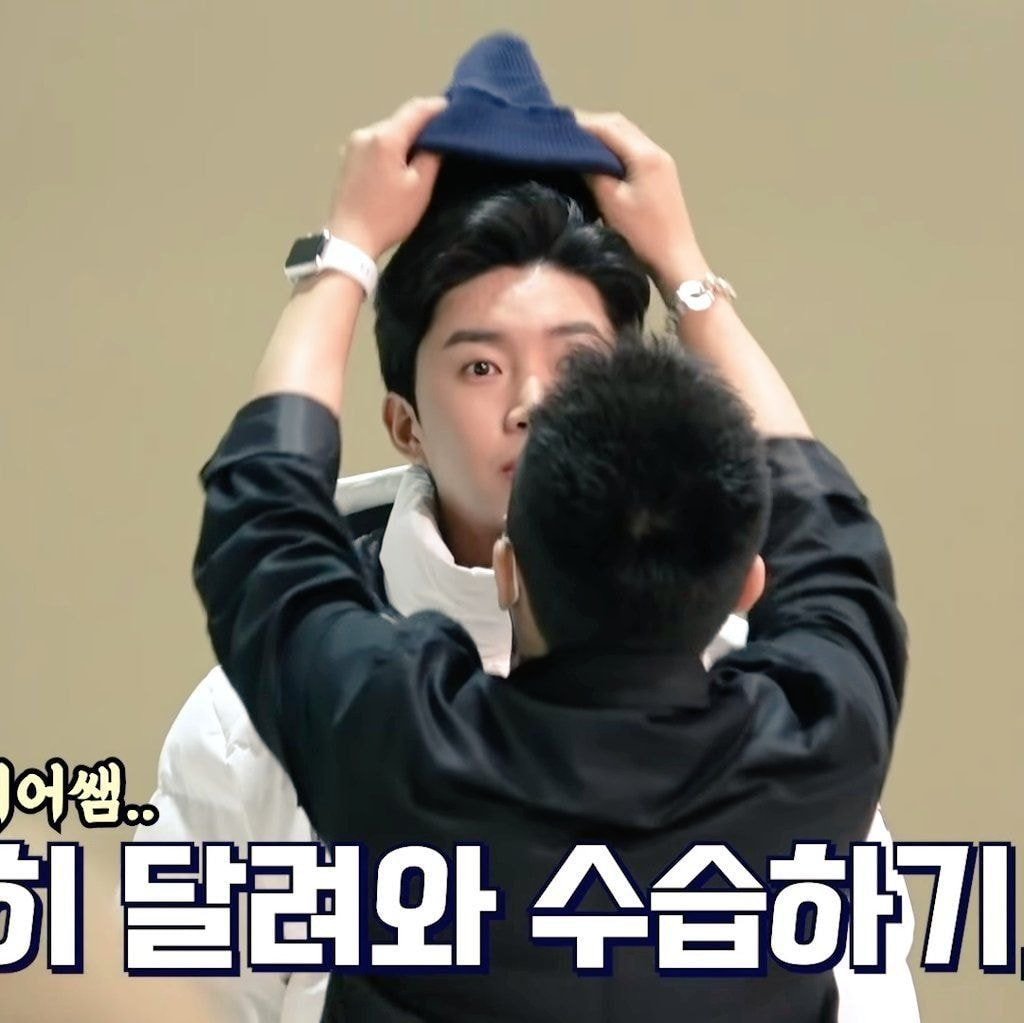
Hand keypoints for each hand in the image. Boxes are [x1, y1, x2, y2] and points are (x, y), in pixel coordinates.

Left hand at [326, 96, 447, 260]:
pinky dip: (390, 149)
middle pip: (400, 120)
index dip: (437, 107)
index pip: (416, 109)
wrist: (349, 240)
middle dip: (421, 126)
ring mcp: (353, 145)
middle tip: (442, 136)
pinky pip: (375, 145)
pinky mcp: (347, 159)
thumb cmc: (388, 216)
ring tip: (421, 153)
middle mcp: (366, 133)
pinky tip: (398, 164)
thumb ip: (431, 156)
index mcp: (385, 137)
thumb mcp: (419, 188)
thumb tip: (437, 139)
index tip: (454, 111)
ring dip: (404, 139)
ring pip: (386, 133)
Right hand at [575, 111, 709, 294]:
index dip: (581, 124)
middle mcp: (655, 151)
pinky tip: (600, 158)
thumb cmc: (643, 234)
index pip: (608, 127)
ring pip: (628, 136)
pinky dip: (614, 147)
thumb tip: (578, 155)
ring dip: (604, 134)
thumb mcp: (612, 202)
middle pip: (620, 125)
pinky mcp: (661, 174)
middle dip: (592, 125)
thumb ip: (594, 172)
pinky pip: (634, 149)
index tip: (557, 126)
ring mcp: (661, 162)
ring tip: (578, 143)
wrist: (675, 259)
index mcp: (644, 155)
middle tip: (564, 132)